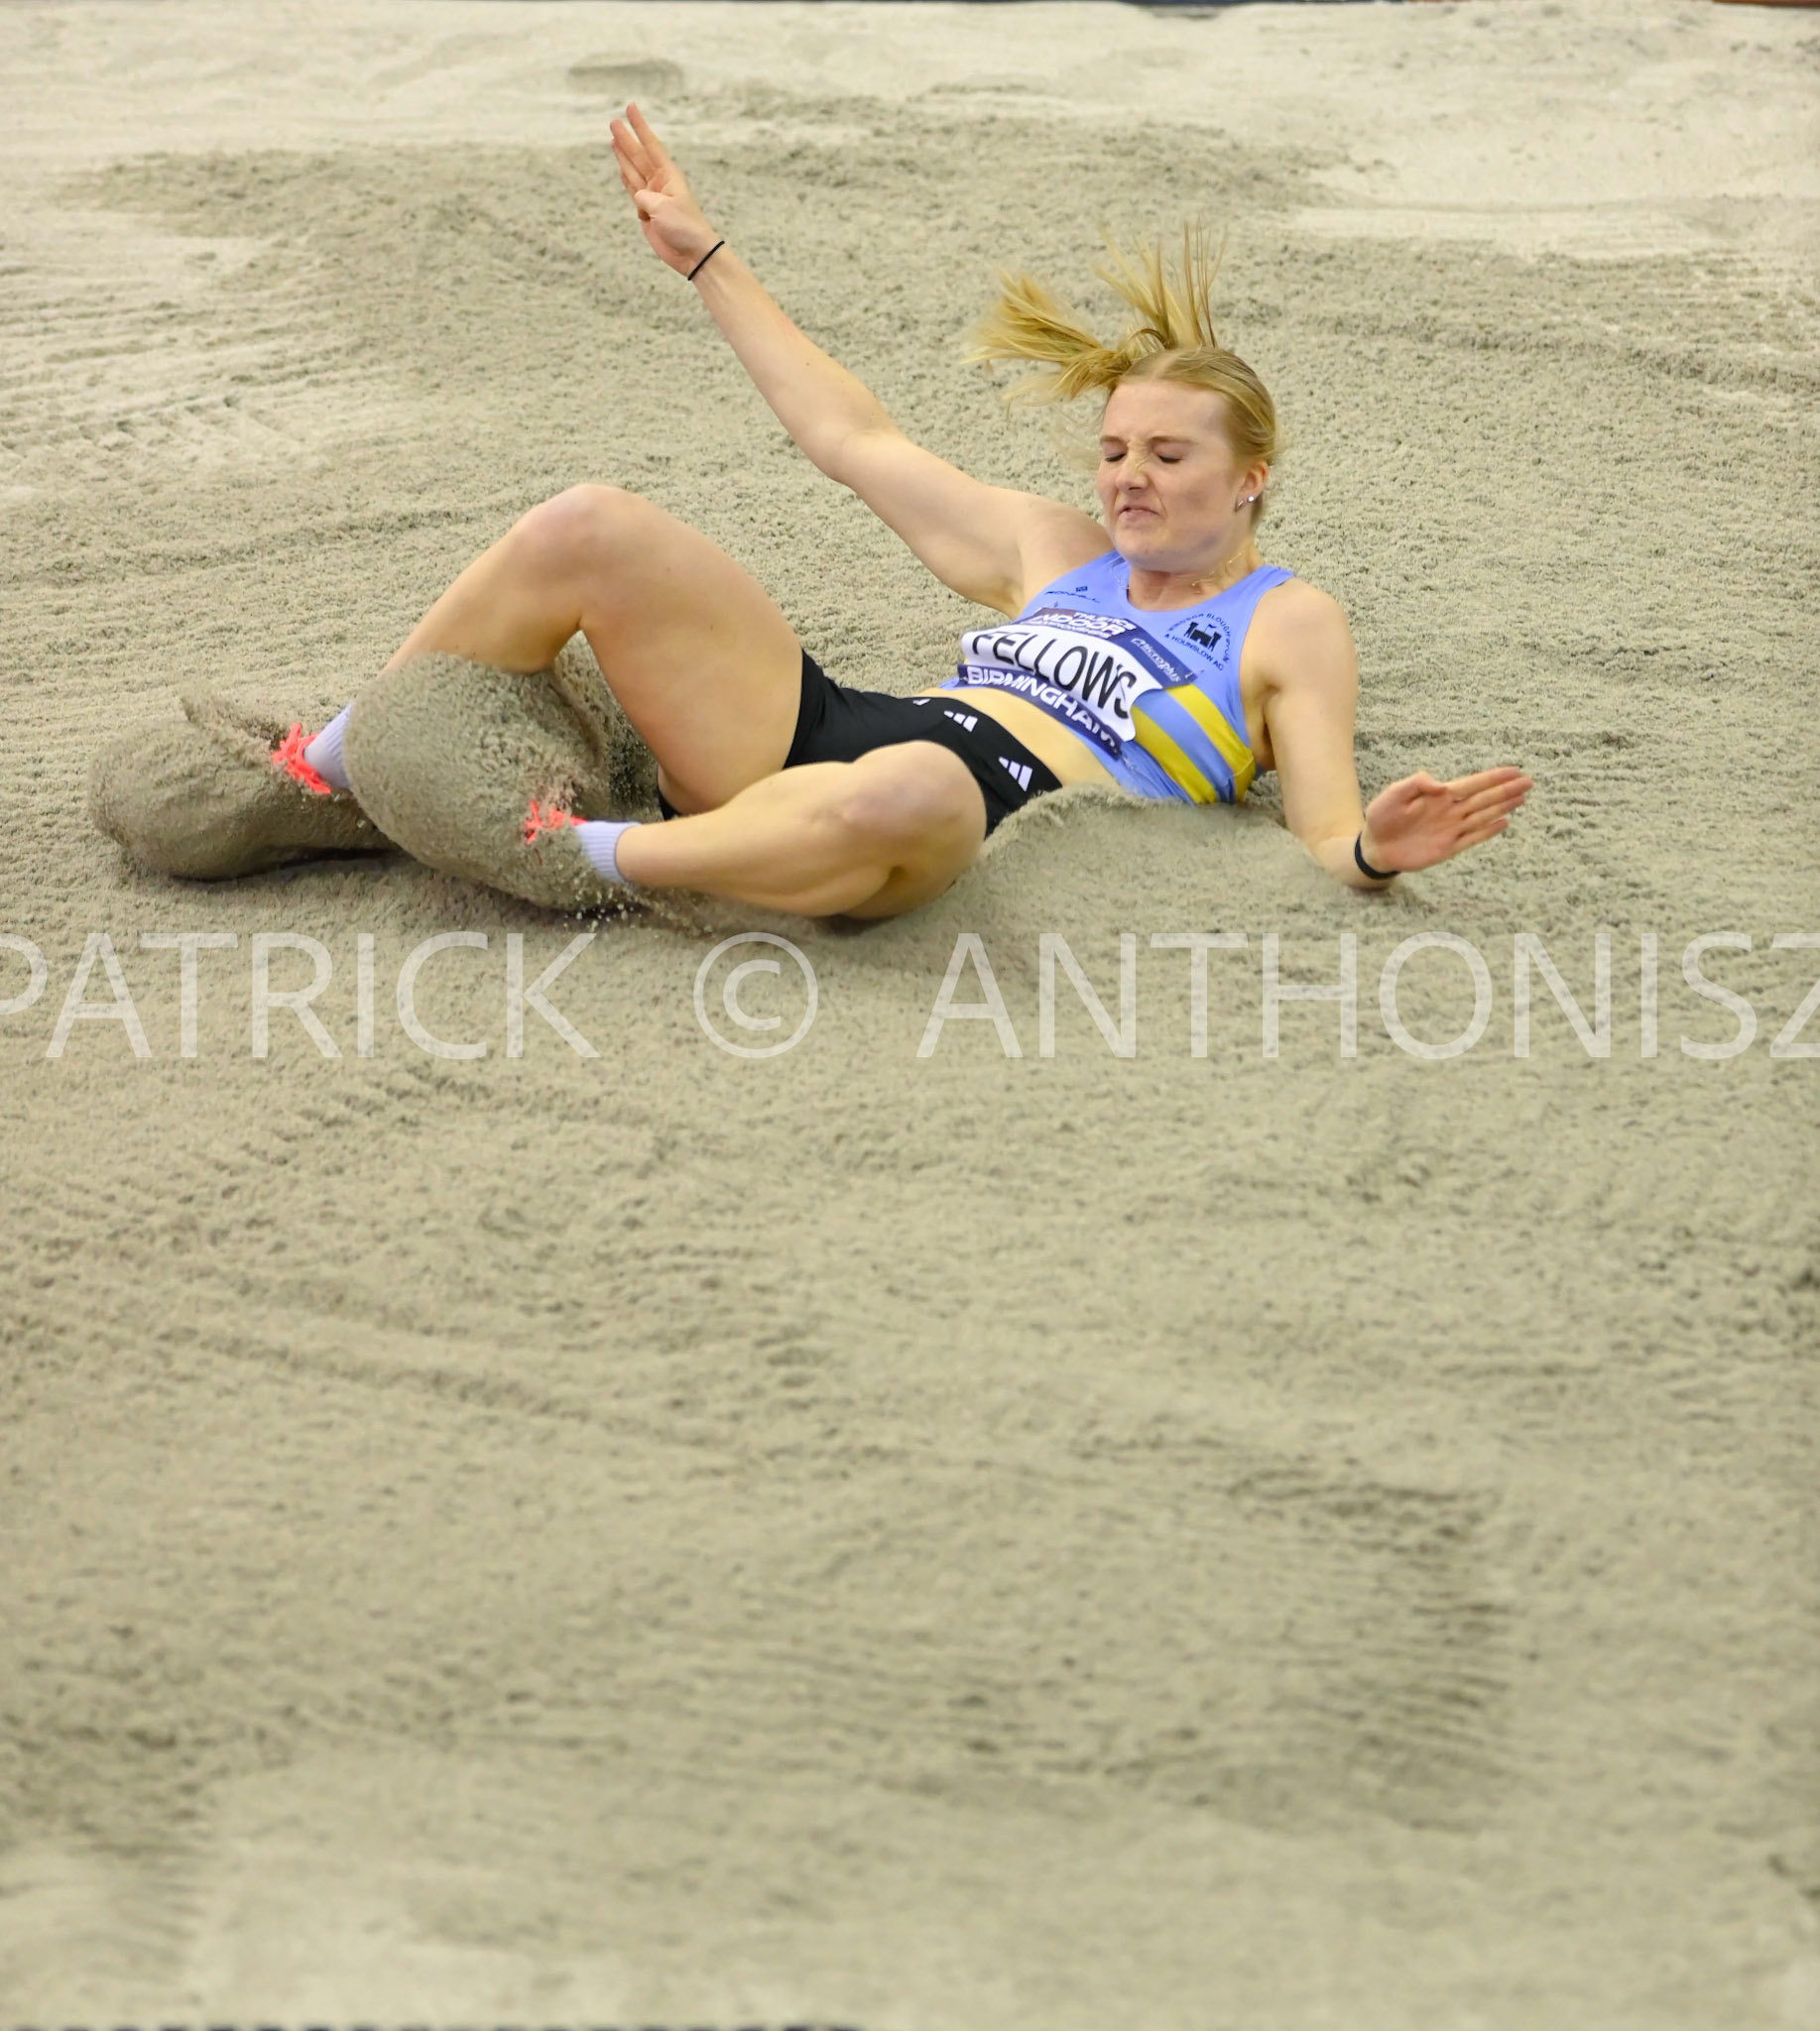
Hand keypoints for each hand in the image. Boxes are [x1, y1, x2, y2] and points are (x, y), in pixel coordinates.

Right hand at [610, 102, 718, 276]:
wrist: (692, 254)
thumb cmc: (684, 228)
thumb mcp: (663, 209)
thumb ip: (645, 197)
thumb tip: (638, 197)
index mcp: (668, 176)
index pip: (651, 146)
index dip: (640, 127)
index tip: (630, 107)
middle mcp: (660, 183)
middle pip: (638, 156)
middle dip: (626, 139)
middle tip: (613, 121)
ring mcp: (653, 197)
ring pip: (633, 171)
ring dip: (623, 155)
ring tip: (614, 138)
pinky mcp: (648, 212)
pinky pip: (633, 190)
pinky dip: (626, 178)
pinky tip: (621, 167)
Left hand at [1361, 766, 1531, 873]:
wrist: (1375, 846)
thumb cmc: (1383, 816)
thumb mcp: (1394, 794)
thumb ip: (1415, 784)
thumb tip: (1440, 785)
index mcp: (1439, 796)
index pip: (1472, 784)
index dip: (1493, 778)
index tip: (1514, 770)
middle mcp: (1450, 811)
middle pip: (1483, 799)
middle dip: (1505, 790)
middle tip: (1528, 782)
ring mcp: (1451, 829)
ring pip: (1483, 816)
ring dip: (1502, 807)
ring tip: (1522, 798)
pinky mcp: (1448, 848)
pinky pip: (1472, 838)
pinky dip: (1488, 831)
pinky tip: (1504, 822)